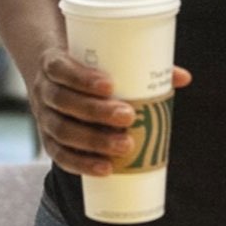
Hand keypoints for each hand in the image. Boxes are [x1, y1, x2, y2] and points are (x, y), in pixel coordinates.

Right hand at [30, 52, 191, 176]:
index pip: (61, 67)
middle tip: (129, 116)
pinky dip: (82, 164)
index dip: (81, 77)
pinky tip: (106, 169)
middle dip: (96, 112)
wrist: (52, 75)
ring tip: (125, 146)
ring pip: (62, 131)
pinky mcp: (48, 140)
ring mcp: (42, 117)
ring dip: (93, 142)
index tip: (110, 84)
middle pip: (63, 102)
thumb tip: (183, 78)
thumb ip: (142, 64)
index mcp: (53, 62)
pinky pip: (60, 156)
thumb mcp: (103, 56)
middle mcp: (43, 90)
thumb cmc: (87, 64)